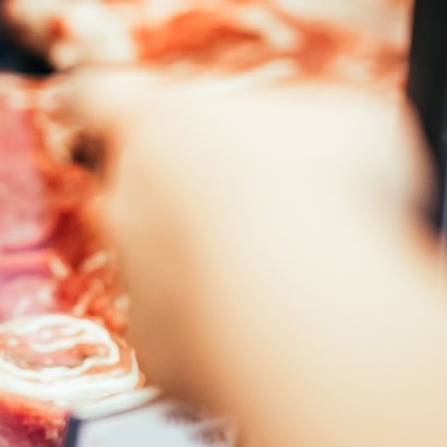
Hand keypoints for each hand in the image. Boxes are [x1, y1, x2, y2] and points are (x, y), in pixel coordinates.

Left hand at [61, 70, 429, 408]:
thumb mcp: (344, 122)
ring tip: (290, 279)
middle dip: (189, 197)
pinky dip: (228, 336)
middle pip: (138, 189)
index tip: (116, 109)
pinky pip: (189, 337)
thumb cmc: (326, 189)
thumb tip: (328, 142)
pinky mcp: (159, 349)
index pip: (102, 97)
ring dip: (212, 270)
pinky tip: (285, 334)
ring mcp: (134, 279)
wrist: (303, 302)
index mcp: (156, 125)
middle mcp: (126, 199)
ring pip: (163, 268)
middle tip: (260, 208)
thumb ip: (310, 126)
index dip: (111, 103)